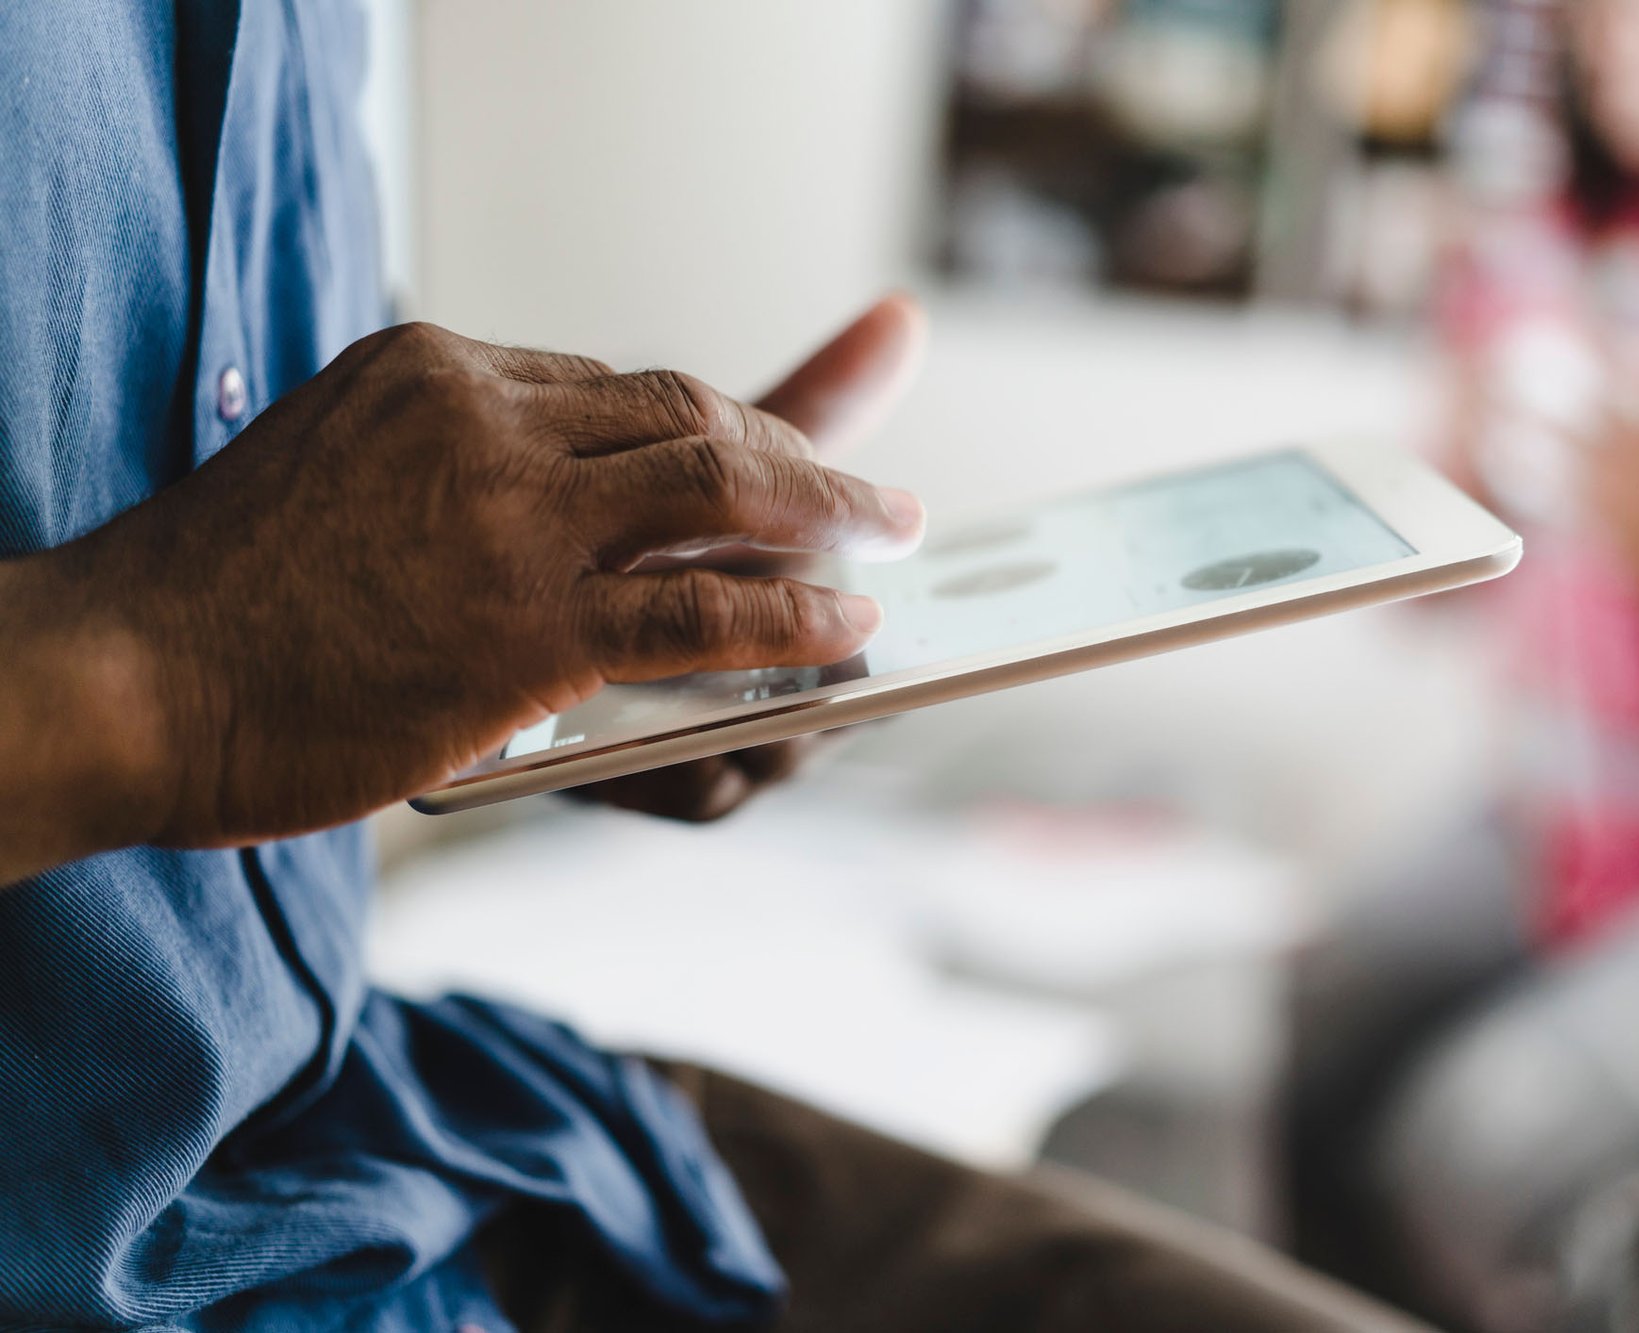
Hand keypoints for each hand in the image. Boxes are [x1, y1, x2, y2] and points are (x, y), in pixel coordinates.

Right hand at [9, 317, 926, 862]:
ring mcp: (513, 522)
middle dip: (800, 456)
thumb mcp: (340, 471)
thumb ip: (455, 469)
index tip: (776, 462)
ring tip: (893, 542)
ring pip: (722, 495)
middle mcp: (487, 418)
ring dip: (830, 515)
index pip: (622, 389)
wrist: (116, 677)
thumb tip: (568, 498)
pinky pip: (703, 616)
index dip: (719, 433)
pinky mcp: (527, 632)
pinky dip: (794, 618)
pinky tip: (849, 626)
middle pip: (692, 417)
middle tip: (875, 497)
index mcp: (439, 369)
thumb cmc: (220, 595)